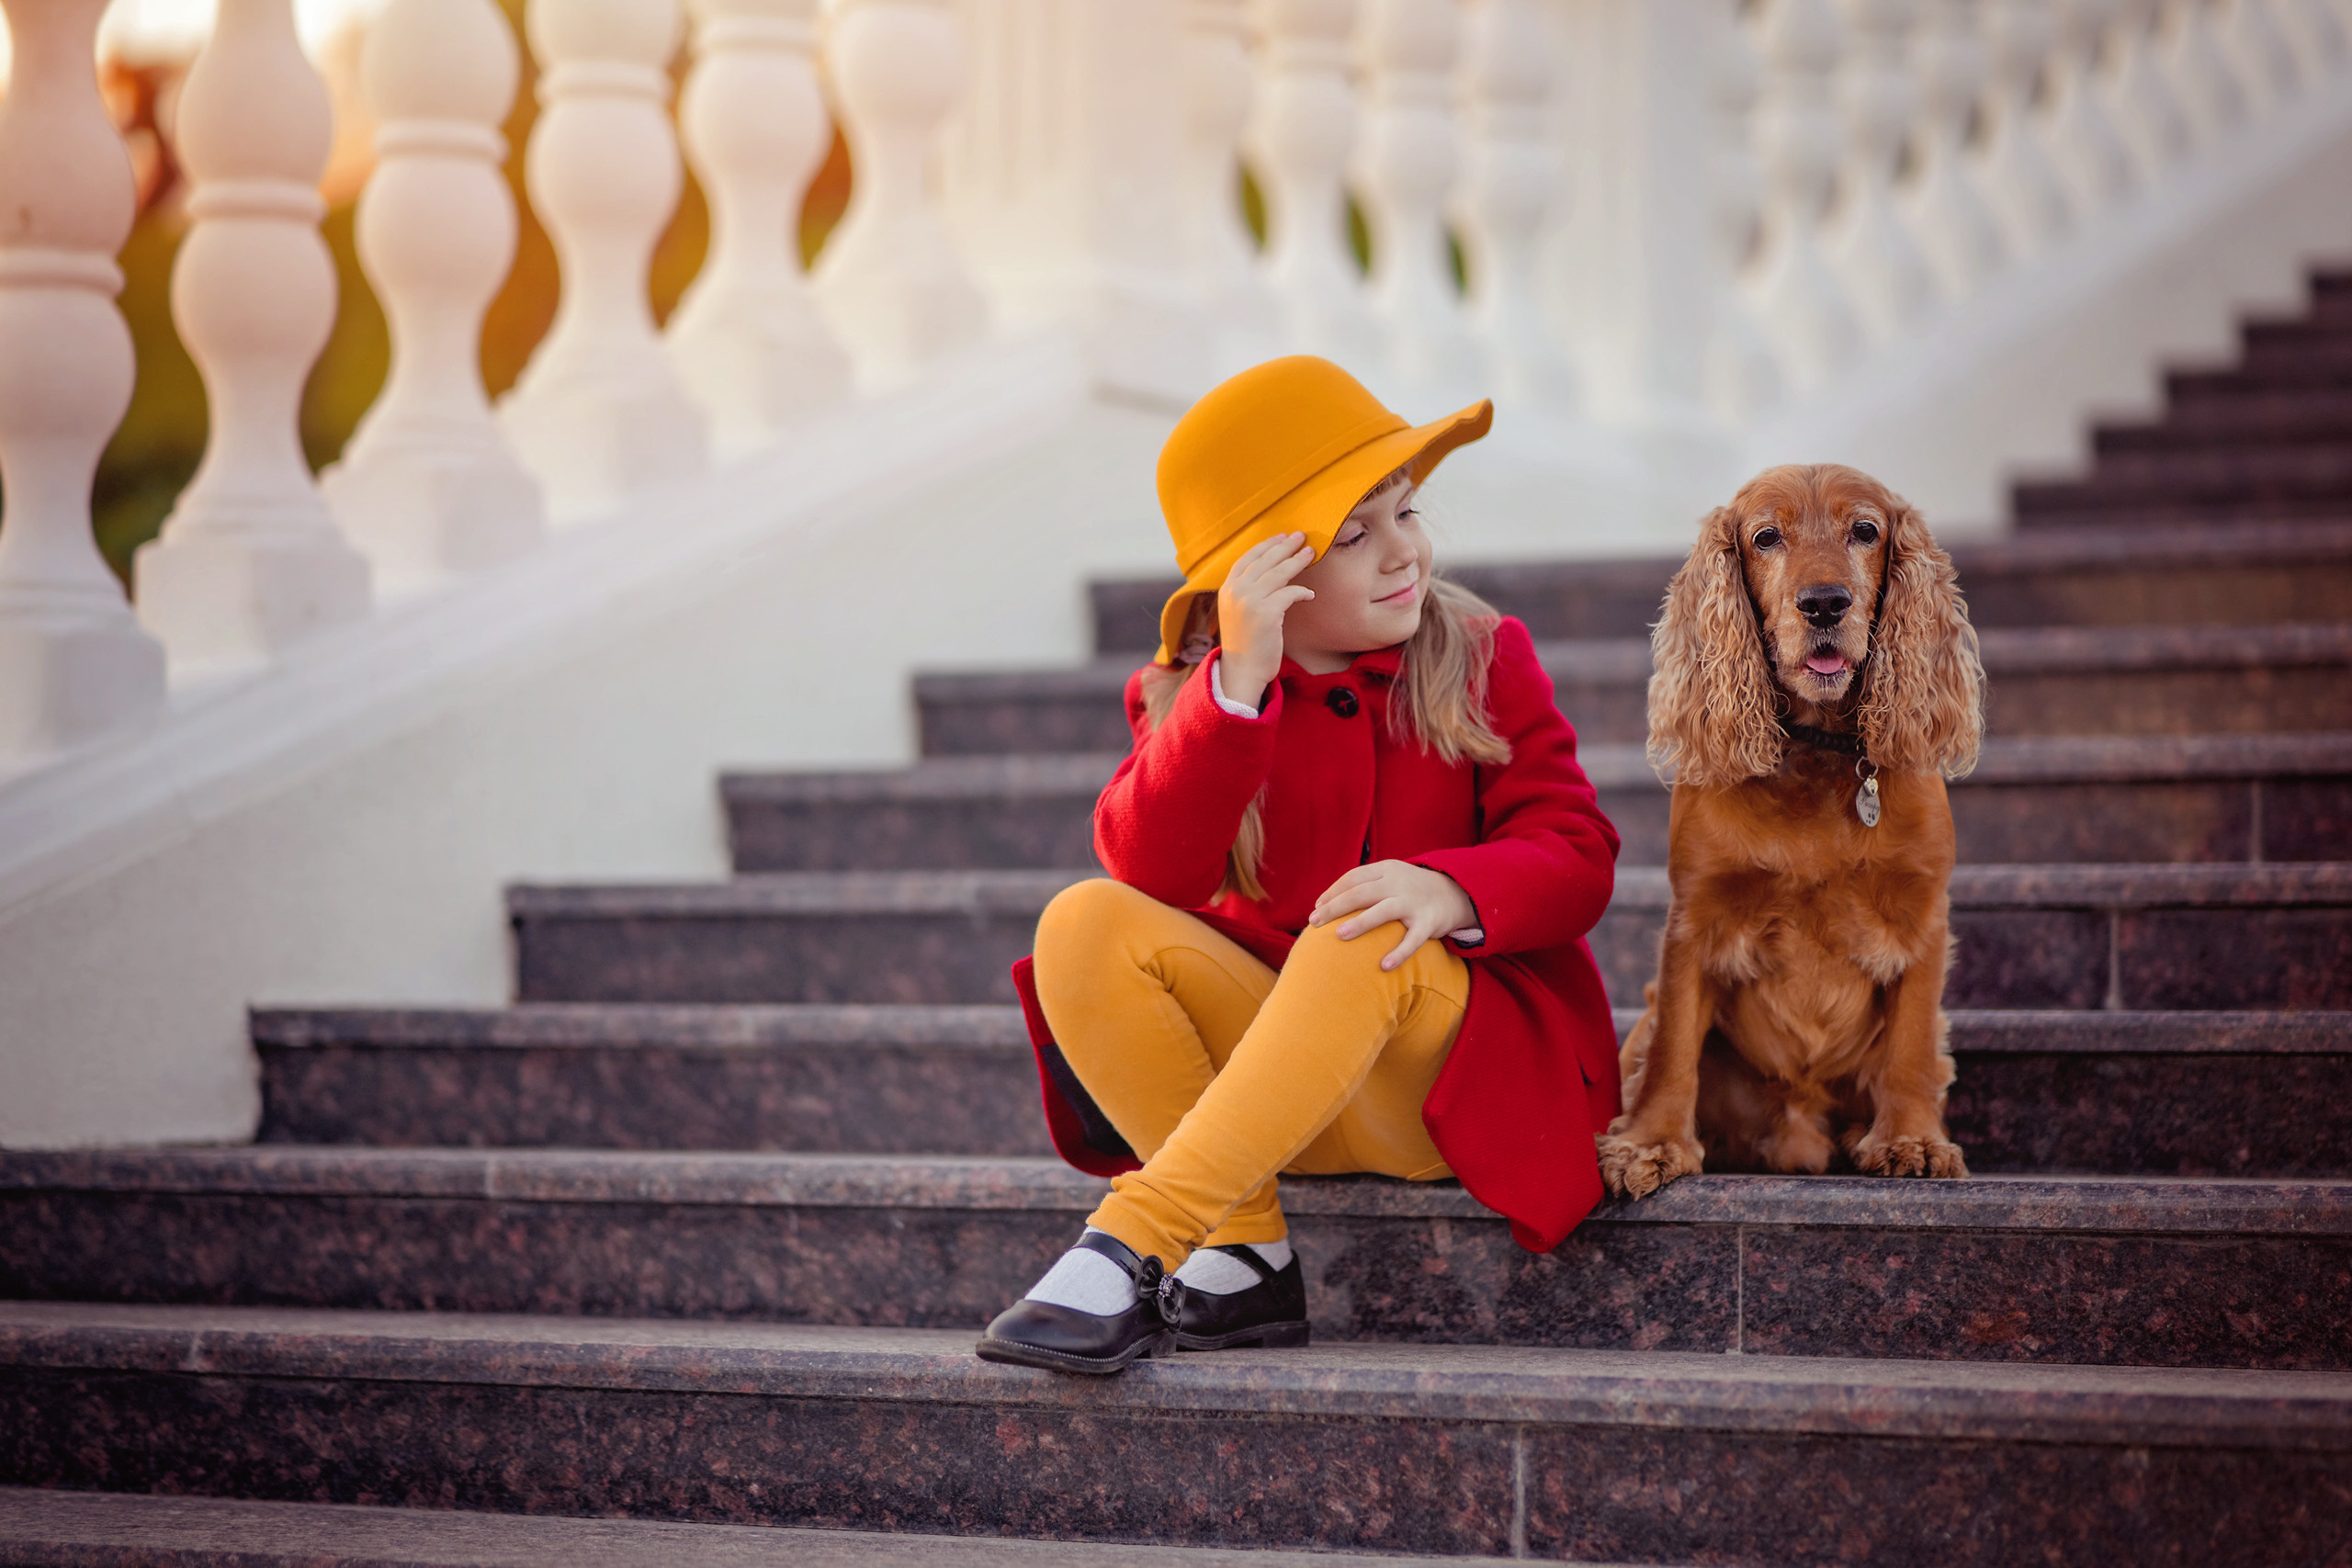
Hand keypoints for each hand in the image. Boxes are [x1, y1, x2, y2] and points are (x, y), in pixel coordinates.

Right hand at [1215, 531, 1314, 708]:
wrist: (1242, 671)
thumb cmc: (1245, 643)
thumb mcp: (1238, 612)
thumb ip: (1247, 592)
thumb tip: (1271, 572)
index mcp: (1227, 589)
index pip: (1247, 558)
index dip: (1266, 545)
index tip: (1282, 536)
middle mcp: (1236, 592)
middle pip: (1265, 560)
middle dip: (1285, 546)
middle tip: (1302, 537)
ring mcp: (1250, 601)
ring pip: (1278, 573)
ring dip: (1297, 561)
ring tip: (1311, 553)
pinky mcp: (1266, 613)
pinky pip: (1289, 593)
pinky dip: (1301, 592)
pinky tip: (1309, 594)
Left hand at [1311, 860, 1476, 970]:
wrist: (1456, 892)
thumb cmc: (1410, 890)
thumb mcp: (1390, 877)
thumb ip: (1364, 885)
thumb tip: (1326, 904)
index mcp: (1386, 870)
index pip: (1353, 878)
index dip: (1333, 892)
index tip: (1316, 908)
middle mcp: (1398, 883)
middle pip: (1361, 892)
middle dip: (1335, 907)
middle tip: (1313, 922)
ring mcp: (1414, 902)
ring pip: (1384, 911)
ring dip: (1361, 922)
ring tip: (1339, 935)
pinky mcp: (1429, 922)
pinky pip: (1413, 939)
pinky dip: (1399, 952)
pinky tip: (1384, 966)